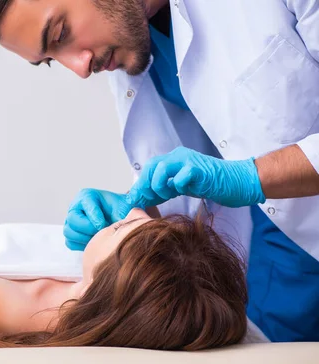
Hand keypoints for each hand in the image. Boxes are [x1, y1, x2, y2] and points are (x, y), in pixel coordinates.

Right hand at [64, 189, 131, 250]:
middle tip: (102, 232)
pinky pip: (70, 243)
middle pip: (73, 221)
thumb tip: (135, 202)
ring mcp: (71, 222)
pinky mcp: (71, 235)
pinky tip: (94, 242)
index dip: (97, 218)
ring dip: (85, 238)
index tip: (106, 225)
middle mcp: (75, 208)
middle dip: (89, 229)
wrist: (119, 221)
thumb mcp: (127, 204)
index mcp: (86, 196)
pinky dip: (81, 245)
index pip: (86, 207)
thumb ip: (132, 201)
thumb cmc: (121, 211)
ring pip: (69, 232)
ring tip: (99, 237)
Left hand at [127, 147, 265, 207]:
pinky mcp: (199, 170)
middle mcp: (180, 157)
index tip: (134, 198)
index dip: (140, 183)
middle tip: (143, 199)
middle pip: (151, 166)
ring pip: (161, 168)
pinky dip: (177, 186)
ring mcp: (190, 161)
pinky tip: (184, 191)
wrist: (238, 182)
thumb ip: (165, 188)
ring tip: (164, 195)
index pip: (150, 168)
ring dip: (158, 185)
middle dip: (144, 184)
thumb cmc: (212, 185)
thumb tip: (144, 198)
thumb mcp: (182, 186)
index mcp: (175, 159)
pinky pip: (180, 177)